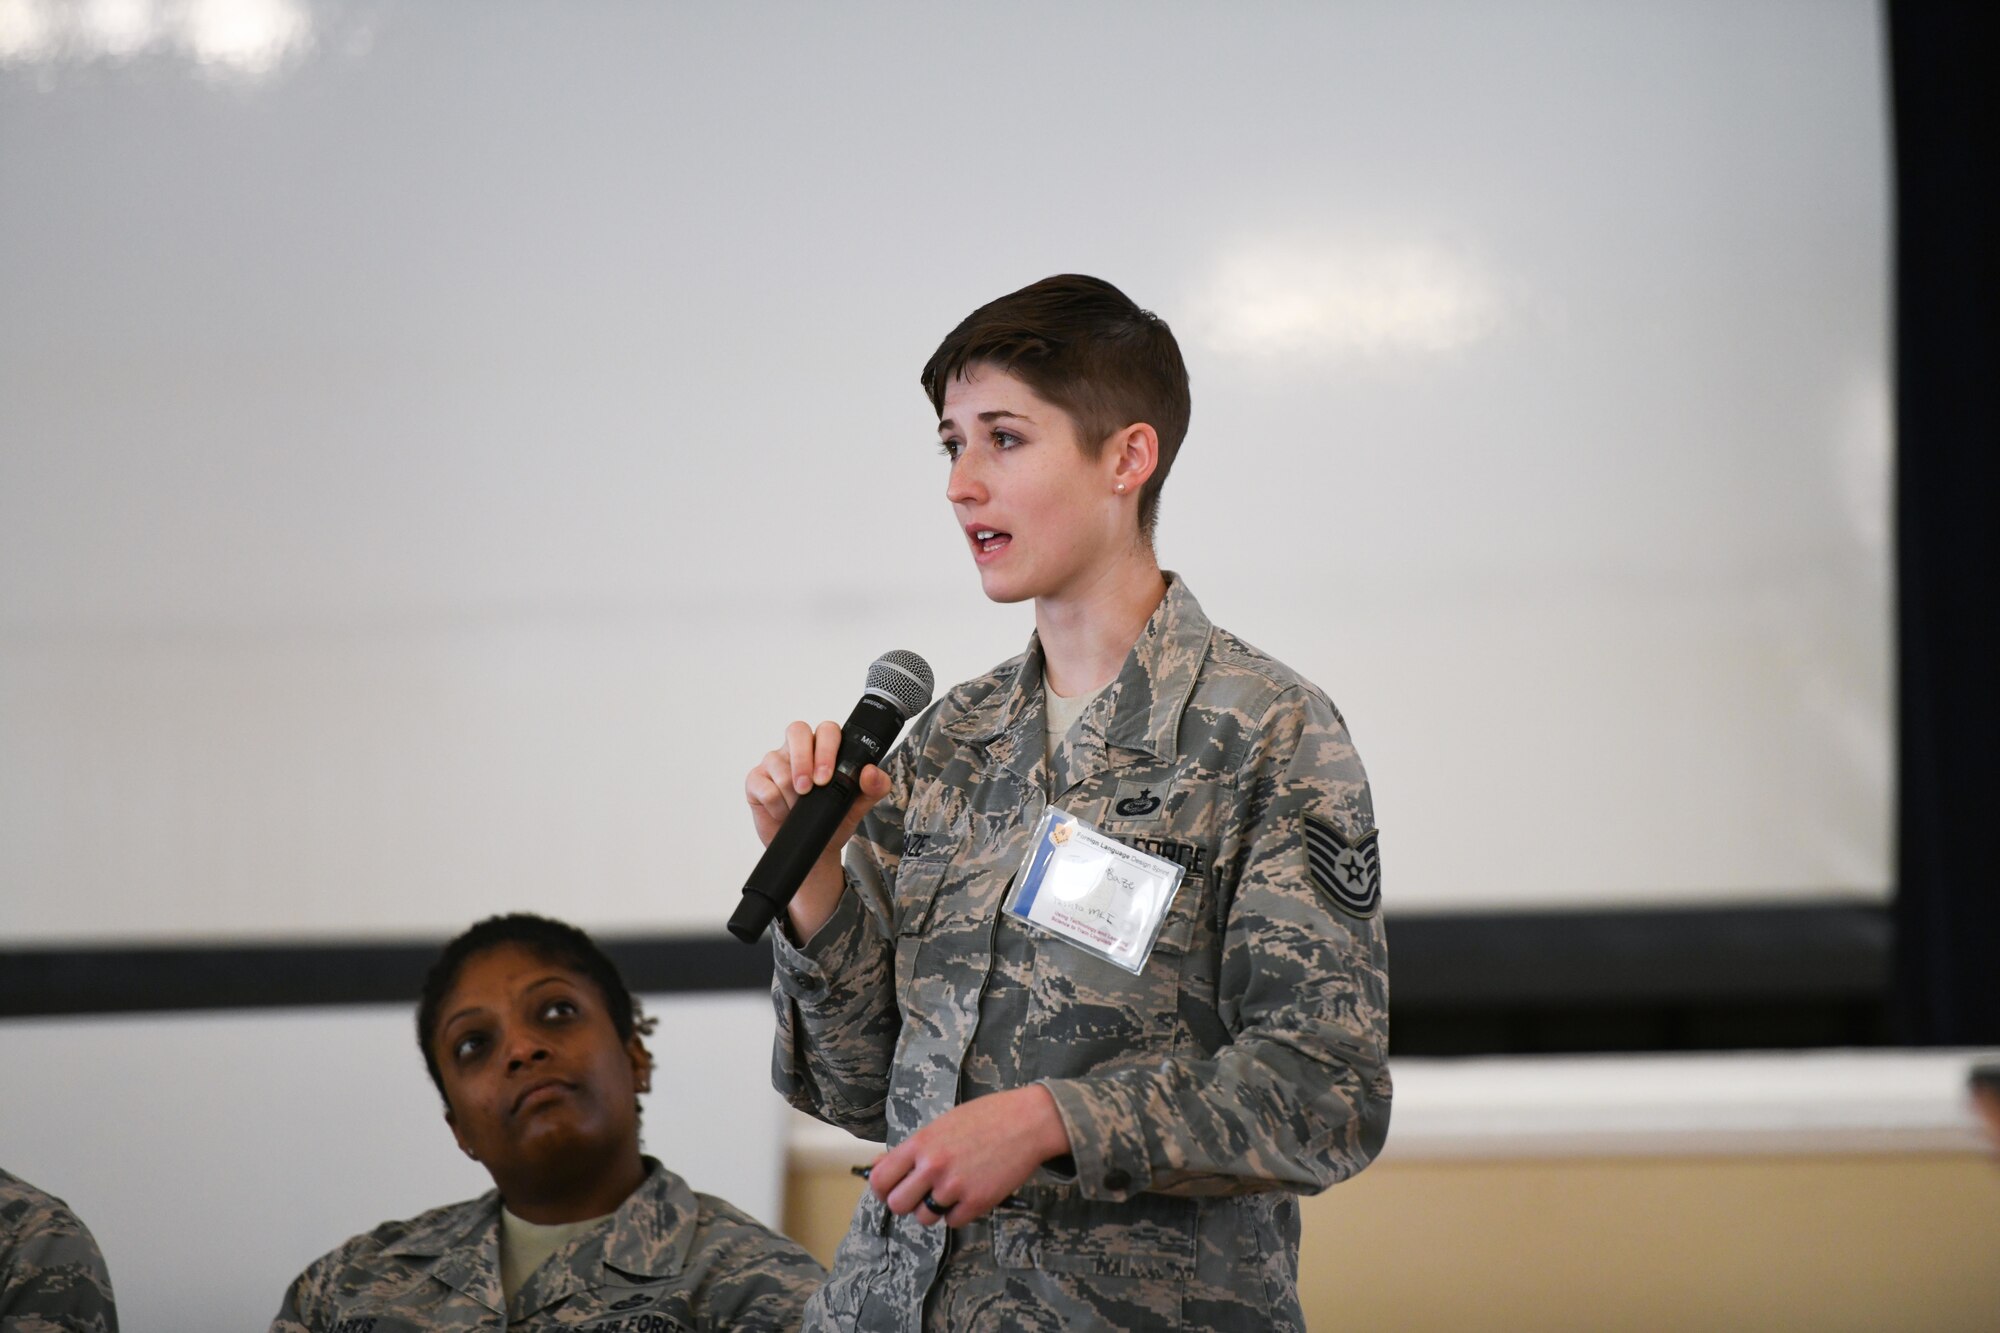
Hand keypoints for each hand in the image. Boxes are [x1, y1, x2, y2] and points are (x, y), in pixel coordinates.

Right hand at [744, 720, 891, 938]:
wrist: (816, 849)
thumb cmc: (836, 819)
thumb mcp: (860, 805)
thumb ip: (876, 786)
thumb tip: (870, 772)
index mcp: (825, 748)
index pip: (826, 730)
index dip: (825, 749)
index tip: (826, 778)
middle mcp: (799, 750)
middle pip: (796, 731)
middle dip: (802, 761)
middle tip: (807, 789)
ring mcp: (776, 763)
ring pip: (777, 764)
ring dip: (789, 793)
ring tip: (798, 809)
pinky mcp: (757, 780)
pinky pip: (761, 784)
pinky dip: (775, 803)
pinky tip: (784, 813)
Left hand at [866, 1085, 1072, 1227]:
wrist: (1027, 1121)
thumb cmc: (985, 1118)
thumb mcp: (941, 1125)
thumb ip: (911, 1149)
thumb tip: (878, 1165)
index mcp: (920, 1143)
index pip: (880, 1179)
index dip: (882, 1189)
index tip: (891, 1189)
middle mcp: (933, 1166)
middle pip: (898, 1205)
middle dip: (907, 1203)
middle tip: (922, 1193)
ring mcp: (955, 1186)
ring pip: (924, 1217)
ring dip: (934, 1209)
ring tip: (950, 1191)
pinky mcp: (977, 1202)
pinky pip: (952, 1221)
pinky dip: (958, 1212)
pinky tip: (969, 1193)